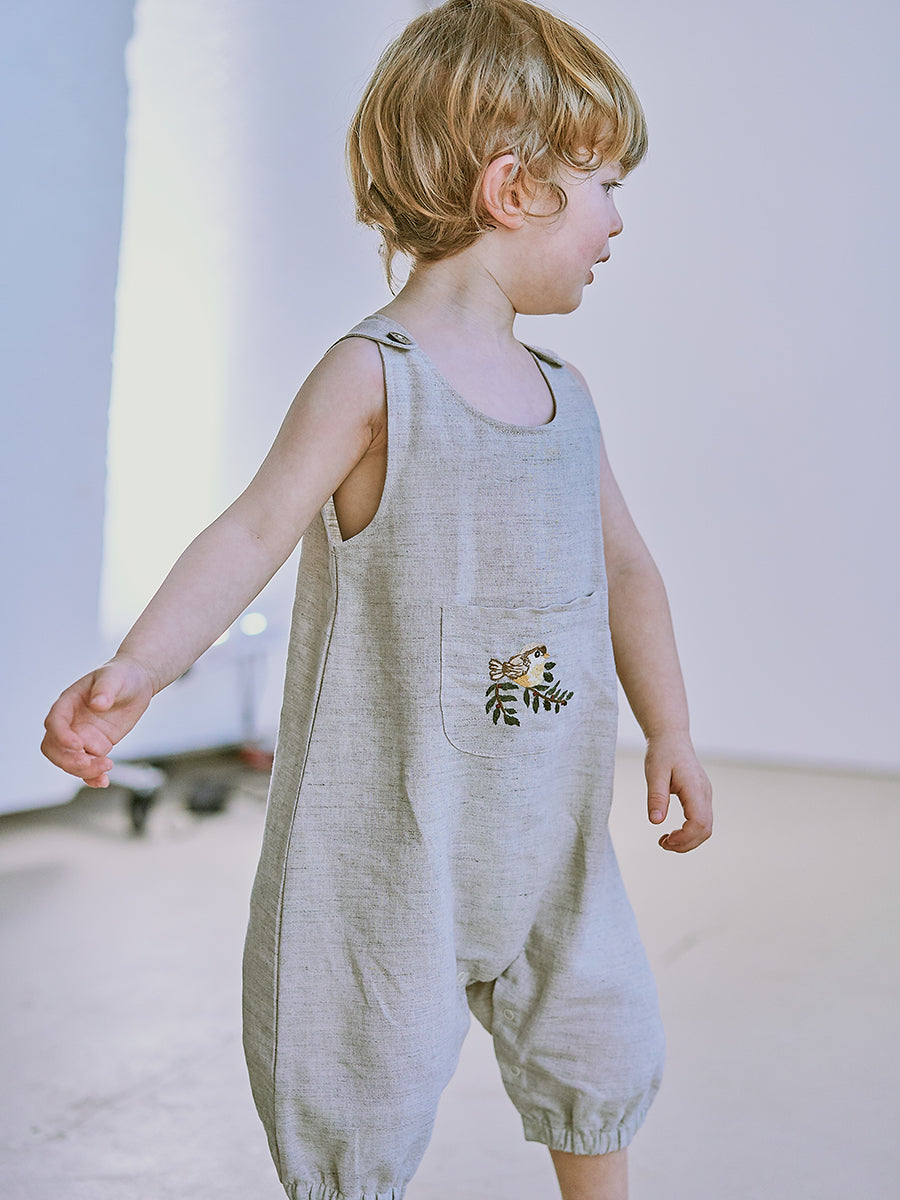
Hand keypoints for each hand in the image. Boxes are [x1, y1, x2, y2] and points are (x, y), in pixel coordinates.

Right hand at [41, 657, 155, 787]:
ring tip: (106, 767)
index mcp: (68, 702)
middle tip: (89, 762)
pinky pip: (87, 766)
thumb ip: (105, 690)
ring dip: (83, 770)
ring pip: (69, 761)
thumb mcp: (114, 677)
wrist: (137, 683)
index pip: (54, 723)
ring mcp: (82, 736)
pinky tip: (102, 781)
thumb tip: (98, 704)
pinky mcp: (96, 746)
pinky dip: (92, 777)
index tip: (79, 745)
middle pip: (54, 748)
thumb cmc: (121, 675)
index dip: (62, 736)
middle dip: (67, 759)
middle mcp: (71, 722)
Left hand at [644, 732, 712, 851]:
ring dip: (688, 840)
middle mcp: (705, 793)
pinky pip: (701, 820)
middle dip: (686, 844)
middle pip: (705, 829)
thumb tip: (655, 822)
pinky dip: (690, 832)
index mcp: (695, 788)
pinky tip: (673, 833)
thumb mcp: (654, 773)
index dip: (684, 837)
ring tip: (665, 841)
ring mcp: (705, 796)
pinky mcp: (701, 797)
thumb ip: (656, 797)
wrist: (671, 738)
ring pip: (706, 827)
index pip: (699, 822)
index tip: (665, 840)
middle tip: (663, 844)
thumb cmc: (662, 753)